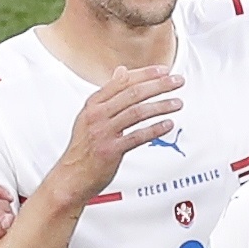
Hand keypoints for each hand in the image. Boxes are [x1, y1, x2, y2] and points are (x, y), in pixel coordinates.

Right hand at [54, 57, 189, 202]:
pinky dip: (155, 129)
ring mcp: (103, 132)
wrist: (70, 177)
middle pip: (133, 93)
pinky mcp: (110, 150)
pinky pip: (137, 136)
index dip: (146, 74)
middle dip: (159, 85)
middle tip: (177, 81)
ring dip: (161, 106)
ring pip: (138, 112)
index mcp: (93, 105)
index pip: (122, 81)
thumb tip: (121, 72)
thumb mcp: (90, 116)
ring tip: (177, 103)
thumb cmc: (83, 148)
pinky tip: (168, 124)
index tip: (163, 70)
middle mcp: (97, 115)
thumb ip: (108, 94)